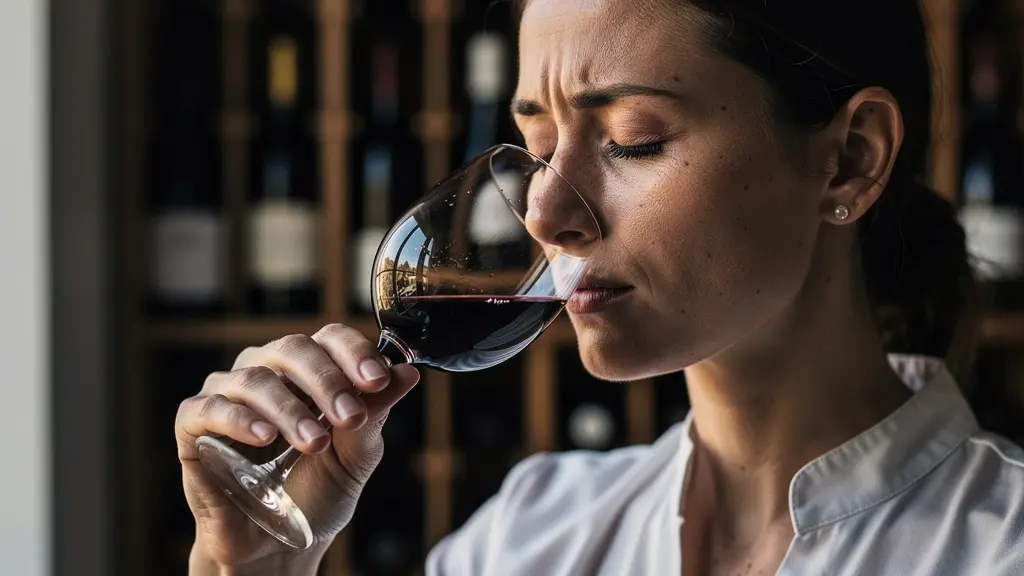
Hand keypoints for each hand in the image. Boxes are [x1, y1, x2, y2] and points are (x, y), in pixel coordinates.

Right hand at [175, 324, 420, 570]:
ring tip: (314, 442)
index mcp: (307, 371)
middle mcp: (265, 371)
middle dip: (327, 381)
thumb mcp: (356, 456)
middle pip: (292, 349)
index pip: (329, 338)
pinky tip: (263, 437)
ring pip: (254, 379)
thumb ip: (374, 413)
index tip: (378, 379)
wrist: (276, 545)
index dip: (354, 352)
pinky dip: (238, 419)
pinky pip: (208, 408)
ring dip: (290, 409)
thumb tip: (408, 374)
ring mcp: (226, 394)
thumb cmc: (315, 494)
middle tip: (348, 415)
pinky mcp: (193, 426)